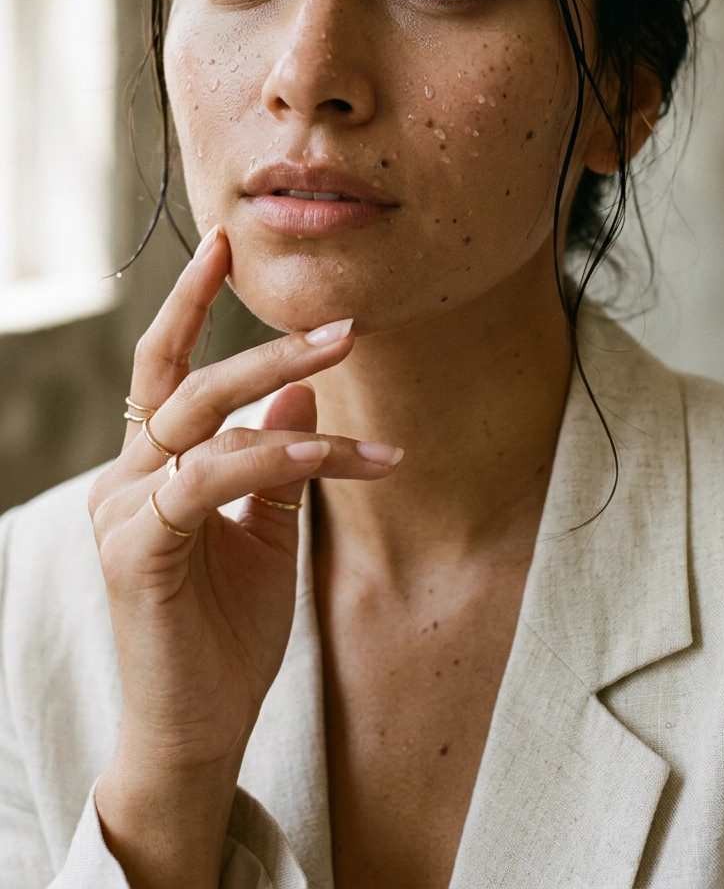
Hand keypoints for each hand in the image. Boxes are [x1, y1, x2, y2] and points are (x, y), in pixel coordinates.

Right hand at [89, 227, 400, 888]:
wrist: (201, 729)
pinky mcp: (135, 549)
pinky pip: (207, 479)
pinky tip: (326, 453)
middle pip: (185, 381)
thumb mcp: (269, 530)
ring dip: (281, 385)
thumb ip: (279, 462)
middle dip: (260, 340)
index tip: (223, 246)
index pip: (166, 371)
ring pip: (201, 419)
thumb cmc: (230, 635)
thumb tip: (305, 390)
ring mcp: (122, 512)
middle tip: (336, 319)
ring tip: (348, 360)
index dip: (188, 304)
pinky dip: (269, 456)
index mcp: (150, 470)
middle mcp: (124, 480)